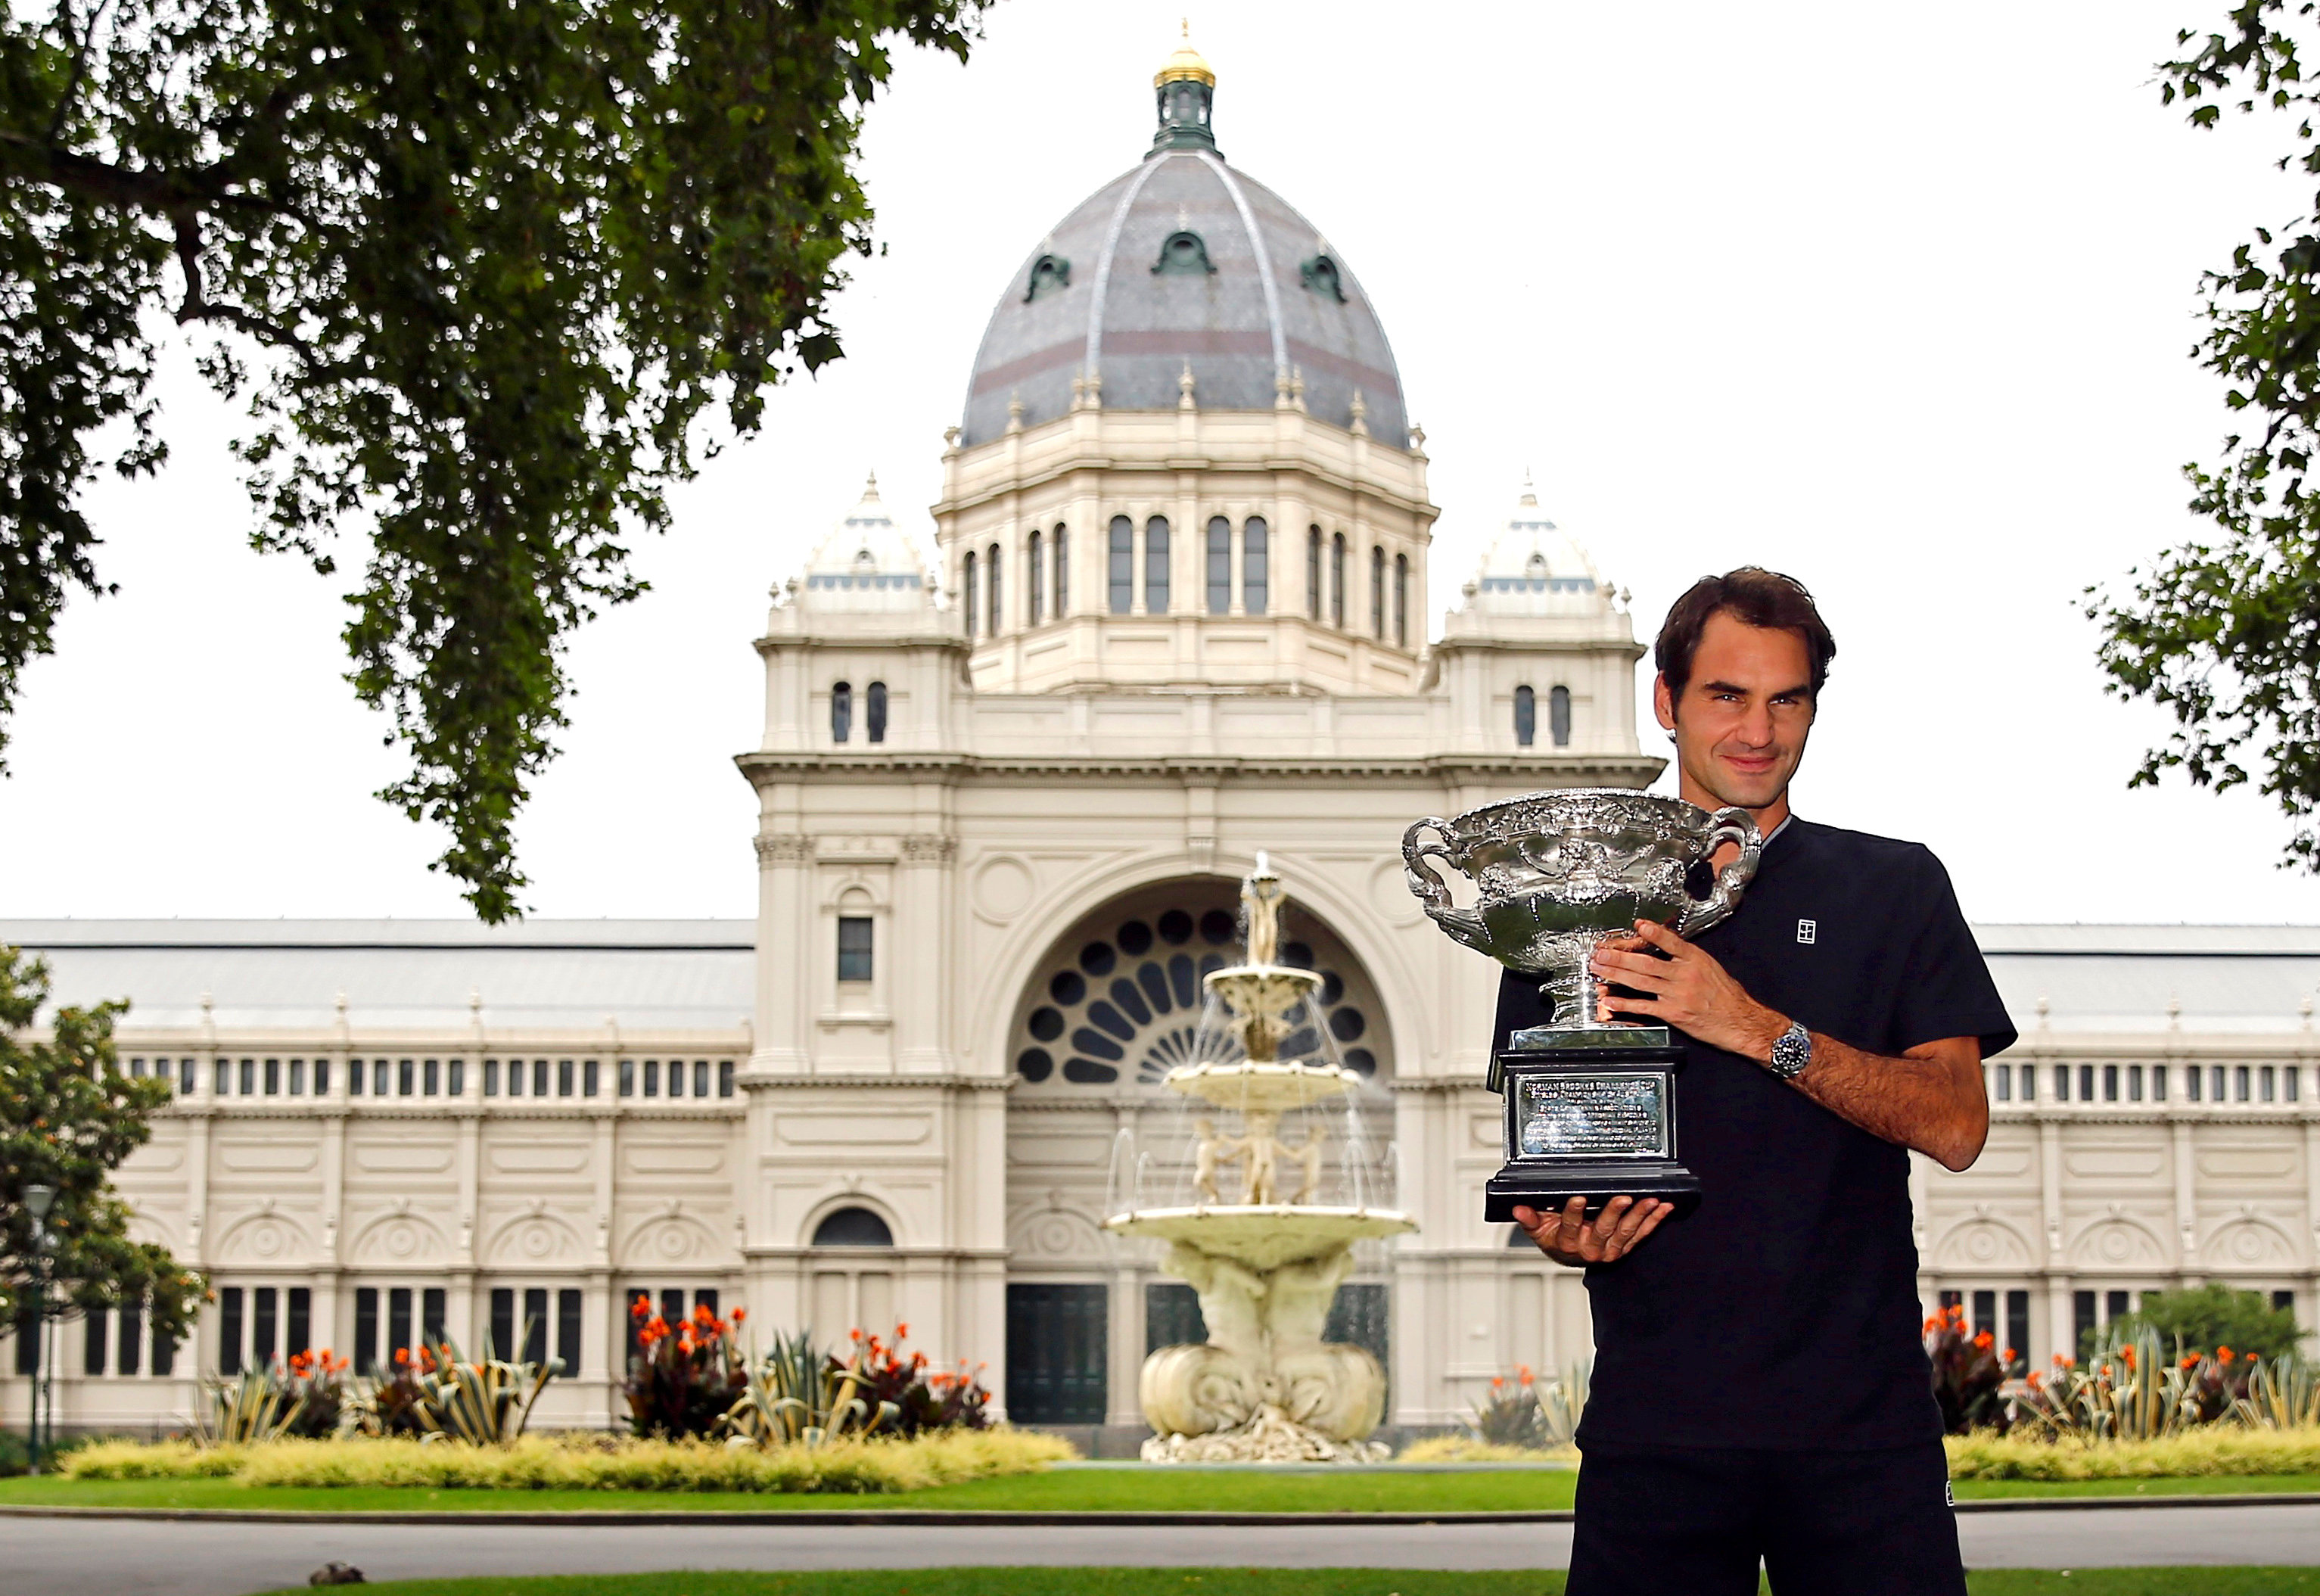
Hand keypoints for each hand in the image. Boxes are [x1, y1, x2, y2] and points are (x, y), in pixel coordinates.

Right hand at [1511, 1196, 1671, 1265]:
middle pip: (1604, 1229)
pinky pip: (1642, 1234)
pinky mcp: (1626, 1247)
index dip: (1574, 1213)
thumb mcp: (1539, 1231)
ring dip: (1640, 1215)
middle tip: (1623, 1197)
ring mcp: (1611, 1249)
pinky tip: (1663, 1207)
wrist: (1572, 1259)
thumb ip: (1530, 1219)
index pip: (1570, 1226)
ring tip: (1649, 1200)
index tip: (1578, 1198)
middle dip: (1614, 1212)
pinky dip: (1654, 1221)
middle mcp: (1592, 1249)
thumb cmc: (1556, 1240)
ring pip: (1626, 1232)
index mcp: (1569, 1243)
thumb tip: (1518, 1209)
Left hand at [1590, 919, 1786, 1057]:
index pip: (1671, 941)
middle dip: (1619, 957)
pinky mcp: (1673, 1013)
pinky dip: (1625, 1004)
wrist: (1741, 1022)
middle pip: (1646, 962)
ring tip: (1599, 969)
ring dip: (1615, 975)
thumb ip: (1688, 958)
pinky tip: (1610, 1000)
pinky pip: (1644, 1007)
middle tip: (1600, 952)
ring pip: (1640, 982)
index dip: (1653, 933)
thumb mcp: (1712, 967)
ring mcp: (1678, 994)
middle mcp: (1685, 974)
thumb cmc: (1728, 996)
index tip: (1637, 925)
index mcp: (1696, 960)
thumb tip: (1666, 947)